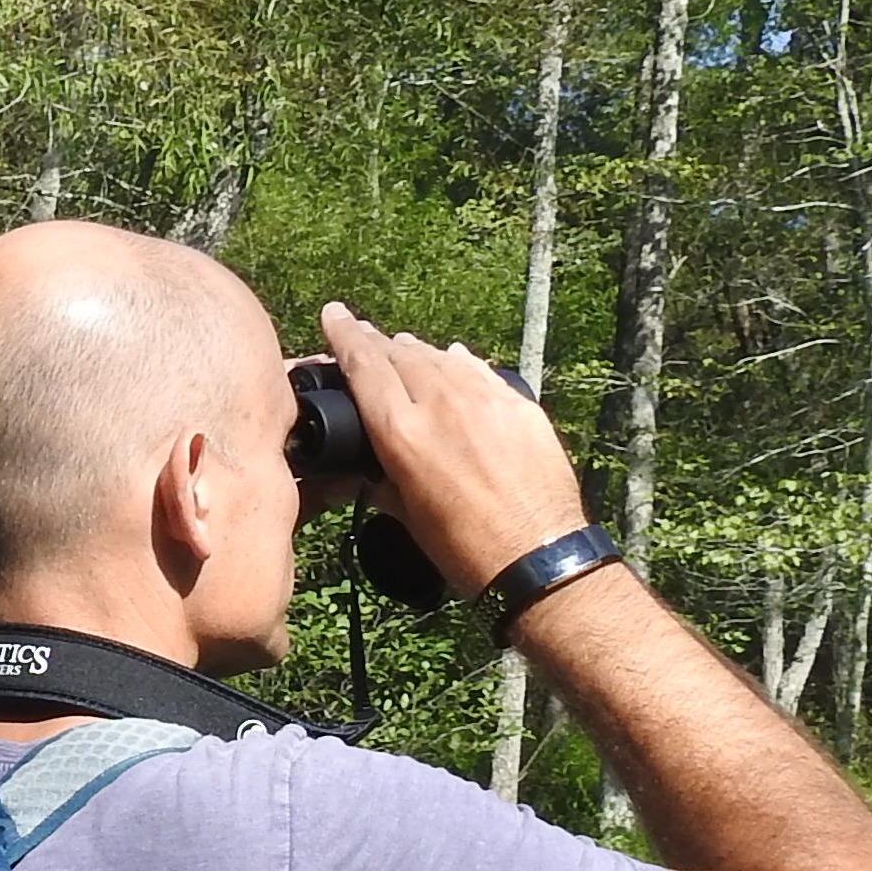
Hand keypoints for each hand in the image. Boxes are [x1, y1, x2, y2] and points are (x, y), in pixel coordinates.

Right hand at [318, 306, 588, 598]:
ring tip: (402, 346)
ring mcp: (485, 400)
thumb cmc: (463, 548)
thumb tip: (368, 468)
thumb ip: (382, 479)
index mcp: (402, 434)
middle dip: (376, 341)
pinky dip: (458, 363)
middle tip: (363, 334)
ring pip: (440, 357)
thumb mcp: (407, 515)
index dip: (345, 335)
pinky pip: (480, 371)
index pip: (365, 366)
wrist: (537, 556)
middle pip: (400, 354)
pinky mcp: (520, 405)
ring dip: (416, 350)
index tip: (334, 314)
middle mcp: (441, 404)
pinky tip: (453, 359)